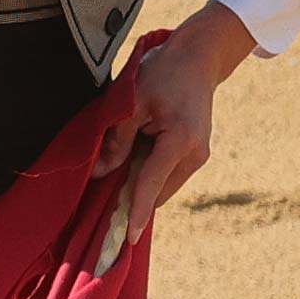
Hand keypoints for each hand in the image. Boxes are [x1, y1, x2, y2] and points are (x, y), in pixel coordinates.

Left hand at [88, 1, 257, 242]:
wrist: (198, 59)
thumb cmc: (164, 74)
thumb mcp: (133, 103)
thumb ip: (117, 141)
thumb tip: (100, 174)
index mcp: (180, 141)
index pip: (150, 184)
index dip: (135, 211)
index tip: (128, 239)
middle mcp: (195, 154)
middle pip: (156, 191)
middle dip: (131, 198)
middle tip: (102, 195)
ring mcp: (199, 156)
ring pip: (162, 186)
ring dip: (140, 185)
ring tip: (118, 167)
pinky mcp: (195, 154)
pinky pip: (167, 176)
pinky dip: (149, 176)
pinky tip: (132, 162)